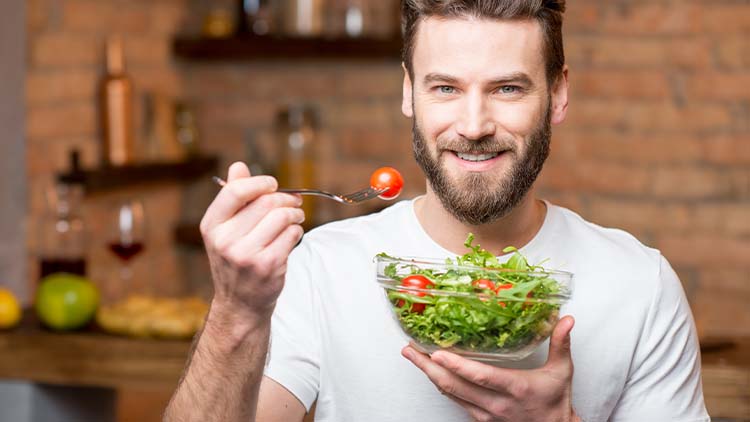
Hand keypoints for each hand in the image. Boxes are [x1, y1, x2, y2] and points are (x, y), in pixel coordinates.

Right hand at [200, 162, 304, 323]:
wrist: (240, 304)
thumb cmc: (236, 260)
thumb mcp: (225, 229)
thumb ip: (233, 197)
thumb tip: (239, 166)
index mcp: (212, 225)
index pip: (236, 191)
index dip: (259, 182)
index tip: (272, 184)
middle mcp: (225, 240)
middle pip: (266, 202)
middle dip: (286, 198)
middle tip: (294, 203)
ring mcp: (246, 255)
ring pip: (282, 216)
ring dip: (295, 214)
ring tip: (295, 218)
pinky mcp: (268, 265)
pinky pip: (292, 234)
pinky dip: (297, 231)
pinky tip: (291, 236)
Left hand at [403, 316, 579, 421]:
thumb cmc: (555, 401)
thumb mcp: (562, 372)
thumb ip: (560, 343)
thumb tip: (567, 319)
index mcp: (515, 388)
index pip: (481, 377)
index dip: (457, 366)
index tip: (437, 354)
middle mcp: (496, 404)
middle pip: (455, 386)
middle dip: (428, 367)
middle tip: (410, 350)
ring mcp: (485, 414)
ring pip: (450, 394)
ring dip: (428, 375)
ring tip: (412, 356)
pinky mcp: (480, 419)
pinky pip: (454, 400)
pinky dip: (440, 384)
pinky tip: (430, 372)